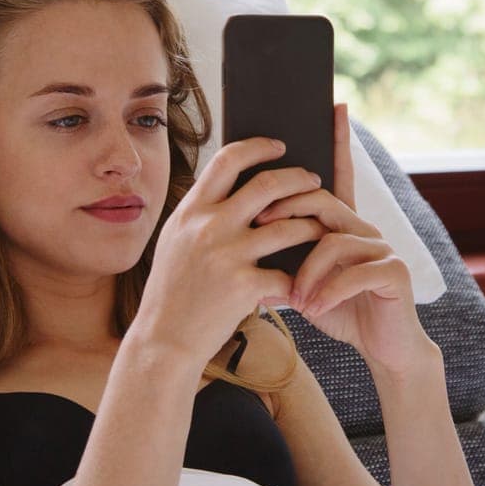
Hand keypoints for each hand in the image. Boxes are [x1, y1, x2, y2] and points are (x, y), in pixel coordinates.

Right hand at [133, 136, 325, 368]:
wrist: (163, 339)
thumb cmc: (171, 291)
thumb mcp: (175, 241)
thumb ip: (200, 214)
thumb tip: (229, 184)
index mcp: (190, 211)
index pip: (227, 159)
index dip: (258, 147)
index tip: (278, 146)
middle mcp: (207, 226)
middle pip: (267, 184)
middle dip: (299, 177)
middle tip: (313, 180)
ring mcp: (227, 255)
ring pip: (289, 226)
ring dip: (313, 225)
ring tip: (321, 227)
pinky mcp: (244, 286)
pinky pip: (287, 273)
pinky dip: (299, 277)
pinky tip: (306, 280)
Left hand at [251, 104, 430, 372]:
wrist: (380, 348)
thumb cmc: (335, 310)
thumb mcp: (300, 280)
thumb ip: (282, 253)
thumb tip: (241, 232)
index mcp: (341, 224)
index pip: (338, 175)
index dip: (339, 142)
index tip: (336, 105)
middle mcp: (364, 227)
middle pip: (320, 202)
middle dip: (285, 214)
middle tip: (259, 228)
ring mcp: (382, 246)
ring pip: (331, 240)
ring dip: (306, 272)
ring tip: (295, 299)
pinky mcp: (394, 271)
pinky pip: (353, 271)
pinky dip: (327, 292)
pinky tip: (314, 308)